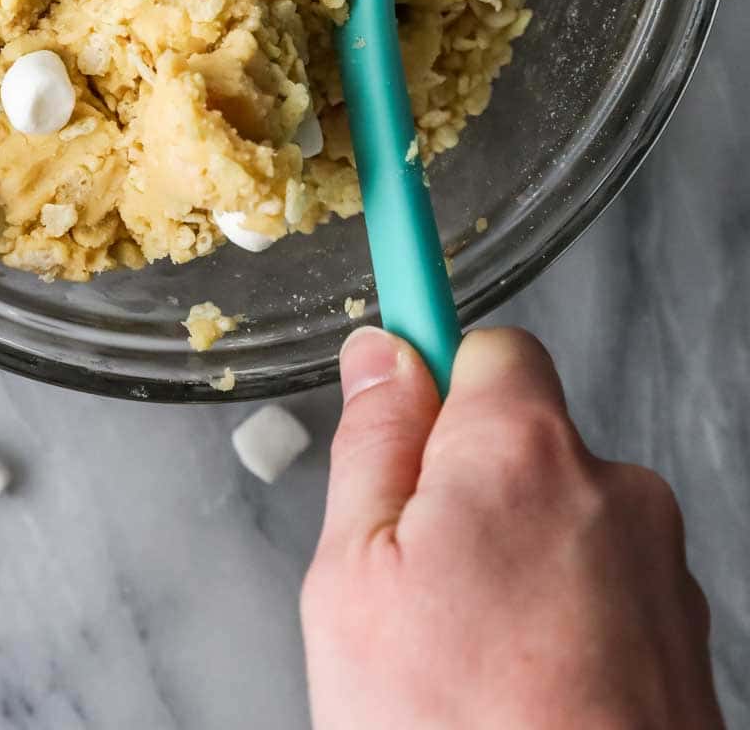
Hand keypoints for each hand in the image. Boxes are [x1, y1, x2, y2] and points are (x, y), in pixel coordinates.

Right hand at [303, 327, 721, 729]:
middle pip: (527, 445)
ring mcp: (665, 576)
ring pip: (566, 529)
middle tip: (415, 593)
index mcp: (525, 453)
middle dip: (469, 497)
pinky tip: (524, 701)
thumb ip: (372, 447)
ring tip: (470, 672)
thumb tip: (381, 353)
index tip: (401, 396)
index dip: (436, 384)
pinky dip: (568, 631)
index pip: (491, 348)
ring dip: (521, 572)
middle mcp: (615, 492)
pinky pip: (608, 600)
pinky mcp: (689, 648)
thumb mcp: (352, 582)